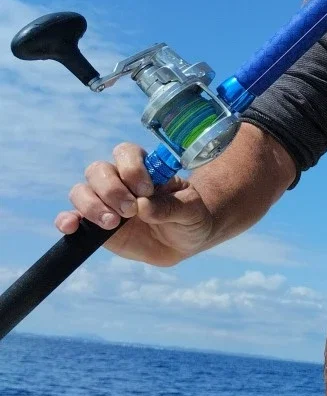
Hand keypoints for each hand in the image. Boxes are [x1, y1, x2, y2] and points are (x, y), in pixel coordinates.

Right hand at [55, 142, 215, 265]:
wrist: (184, 242)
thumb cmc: (190, 218)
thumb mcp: (191, 211)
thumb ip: (171, 207)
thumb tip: (143, 206)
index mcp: (143, 169)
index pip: (126, 153)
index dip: (132, 169)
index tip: (147, 190)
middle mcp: (119, 181)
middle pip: (99, 170)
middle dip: (111, 189)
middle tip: (130, 210)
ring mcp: (104, 202)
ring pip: (81, 191)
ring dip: (92, 205)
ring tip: (113, 223)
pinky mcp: (94, 225)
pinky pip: (71, 217)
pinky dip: (67, 220)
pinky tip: (71, 226)